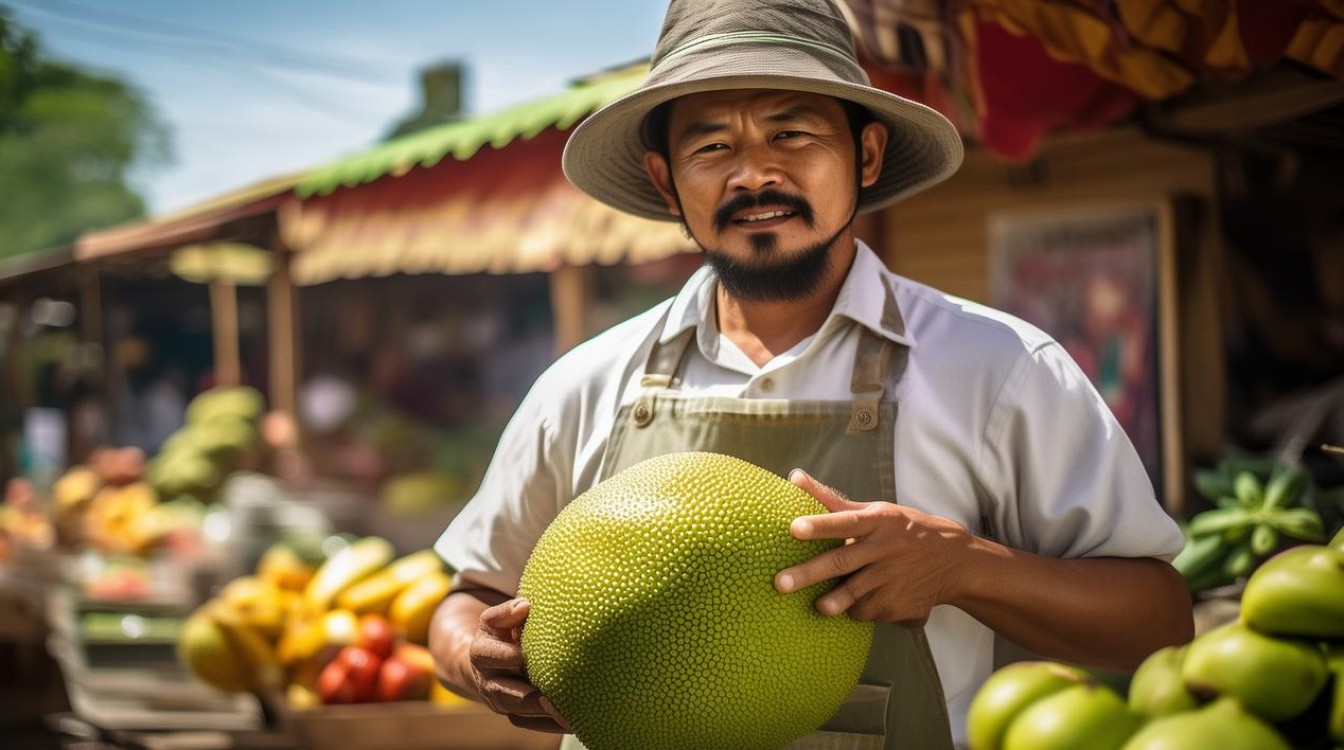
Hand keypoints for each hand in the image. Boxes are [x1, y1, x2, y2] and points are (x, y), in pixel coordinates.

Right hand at [469, 598, 570, 732]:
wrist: (487, 661)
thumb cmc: (501, 634)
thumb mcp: (497, 619)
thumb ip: (507, 612)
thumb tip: (525, 605)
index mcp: (482, 654)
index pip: (490, 655)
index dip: (506, 655)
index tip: (523, 654)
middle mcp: (488, 682)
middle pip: (505, 693)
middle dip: (527, 697)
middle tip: (551, 698)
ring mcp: (501, 702)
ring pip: (520, 713)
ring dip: (543, 715)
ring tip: (568, 715)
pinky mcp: (515, 714)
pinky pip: (532, 724)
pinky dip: (550, 724)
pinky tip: (573, 722)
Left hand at [773, 469, 974, 625]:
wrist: (954, 560)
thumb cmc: (902, 530)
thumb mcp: (876, 510)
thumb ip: (832, 501)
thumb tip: (793, 476)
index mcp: (877, 521)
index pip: (844, 521)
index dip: (819, 525)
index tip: (794, 528)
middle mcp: (883, 549)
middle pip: (841, 562)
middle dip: (809, 573)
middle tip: (780, 582)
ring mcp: (891, 579)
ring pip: (853, 594)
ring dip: (832, 602)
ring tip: (818, 606)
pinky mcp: (897, 605)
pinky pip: (865, 611)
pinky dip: (853, 609)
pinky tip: (853, 603)